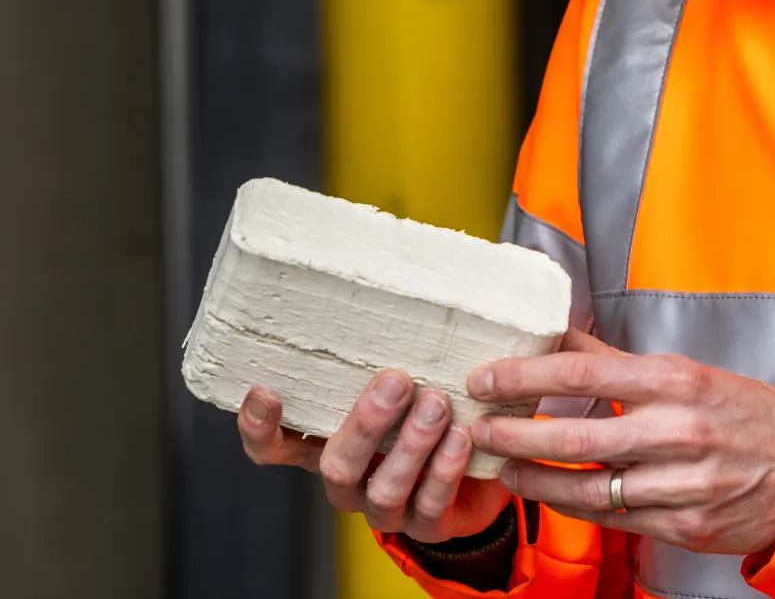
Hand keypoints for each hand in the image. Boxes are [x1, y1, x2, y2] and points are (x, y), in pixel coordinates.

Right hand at [238, 371, 513, 543]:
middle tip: (397, 380)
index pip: (275, 448)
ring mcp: (385, 507)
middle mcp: (349, 481)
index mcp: (329, 444)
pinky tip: (461, 437)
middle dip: (365, 422)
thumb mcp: (405, 380)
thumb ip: (388, 352)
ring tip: (438, 405)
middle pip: (336, 464)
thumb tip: (398, 280)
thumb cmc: (433, 407)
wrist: (484, 465)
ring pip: (384, 488)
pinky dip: (445, 470)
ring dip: (411, 445)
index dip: (261, 428)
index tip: (266, 389)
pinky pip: (430, 504)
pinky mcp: (427, 525)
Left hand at [469, 329, 774, 554]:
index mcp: (677, 381)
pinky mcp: (681, 526)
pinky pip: (612, 518)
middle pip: (574, 437)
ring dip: (534, 479)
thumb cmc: (748, 415)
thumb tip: (563, 339)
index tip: (489, 377)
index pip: (585, 375)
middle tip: (480, 428)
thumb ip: (621, 363)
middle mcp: (676, 431)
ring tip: (504, 468)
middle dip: (515, 434)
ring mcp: (679, 484)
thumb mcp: (690, 373)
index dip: (527, 377)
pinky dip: (574, 506)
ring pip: (585, 488)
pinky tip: (551, 494)